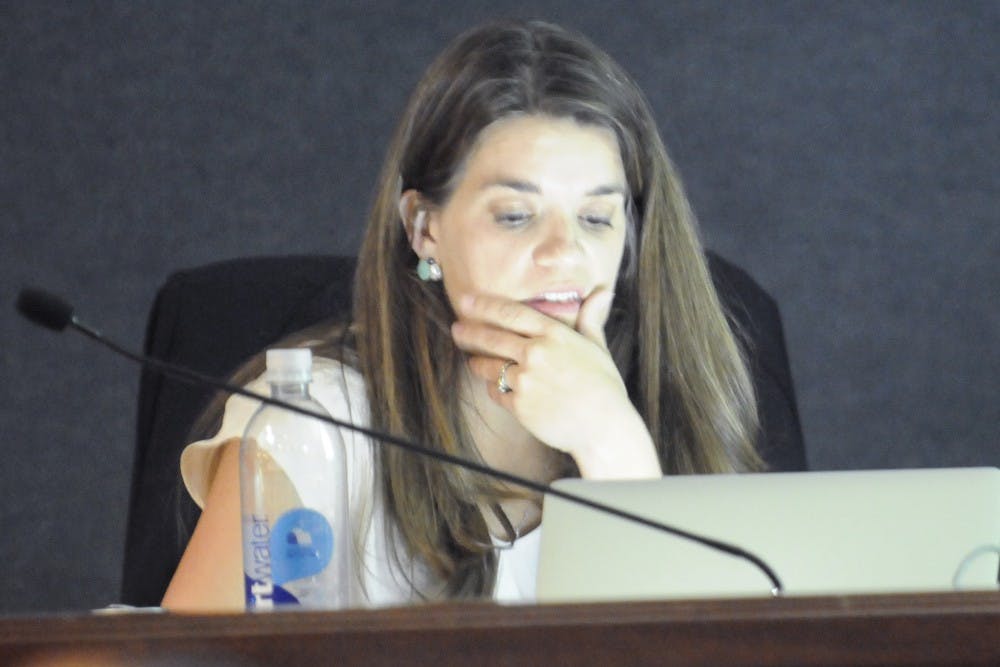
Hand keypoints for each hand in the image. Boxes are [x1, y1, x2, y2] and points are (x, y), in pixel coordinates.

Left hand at [451, 289, 660, 478]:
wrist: (604, 427)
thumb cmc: (604, 386)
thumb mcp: (598, 347)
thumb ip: (591, 319)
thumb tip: (603, 293)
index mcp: (554, 335)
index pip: (511, 313)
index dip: (484, 305)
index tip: (465, 299)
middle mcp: (536, 353)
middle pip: (492, 338)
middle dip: (469, 332)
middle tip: (456, 329)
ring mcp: (525, 380)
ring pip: (489, 367)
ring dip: (478, 363)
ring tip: (474, 362)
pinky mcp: (519, 405)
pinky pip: (496, 393)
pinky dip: (494, 390)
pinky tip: (496, 388)